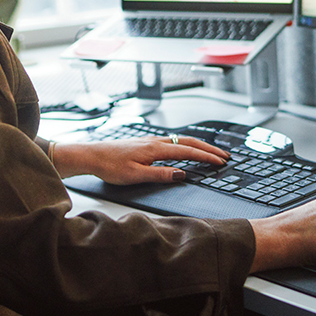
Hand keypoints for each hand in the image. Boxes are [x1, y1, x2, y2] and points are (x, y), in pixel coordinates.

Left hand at [50, 135, 228, 184]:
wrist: (91, 156)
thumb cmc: (109, 166)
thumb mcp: (135, 176)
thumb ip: (160, 175)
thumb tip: (182, 174)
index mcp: (155, 149)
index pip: (187, 151)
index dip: (206, 157)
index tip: (220, 162)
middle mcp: (155, 142)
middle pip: (188, 142)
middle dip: (208, 148)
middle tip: (224, 155)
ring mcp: (150, 141)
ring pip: (180, 140)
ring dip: (198, 145)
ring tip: (211, 152)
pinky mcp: (145, 143)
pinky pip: (172, 141)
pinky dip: (186, 144)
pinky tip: (186, 149)